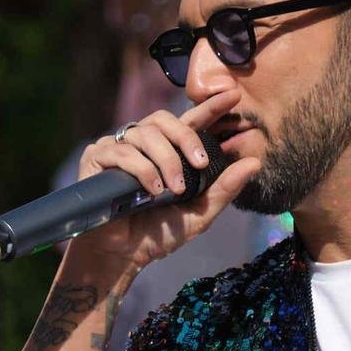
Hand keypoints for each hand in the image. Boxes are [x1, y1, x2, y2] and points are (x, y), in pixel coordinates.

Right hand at [67, 91, 262, 274]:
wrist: (123, 255)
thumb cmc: (158, 234)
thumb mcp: (199, 213)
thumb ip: (224, 189)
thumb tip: (253, 162)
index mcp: (167, 151)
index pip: (190, 121)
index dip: (210, 106)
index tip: (233, 95)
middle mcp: (141, 144)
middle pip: (164, 120)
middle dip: (186, 138)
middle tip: (199, 164)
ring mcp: (117, 147)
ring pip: (145, 134)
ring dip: (165, 161)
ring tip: (172, 190)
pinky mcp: (96, 157)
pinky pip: (122, 151)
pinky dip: (141, 170)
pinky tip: (152, 191)